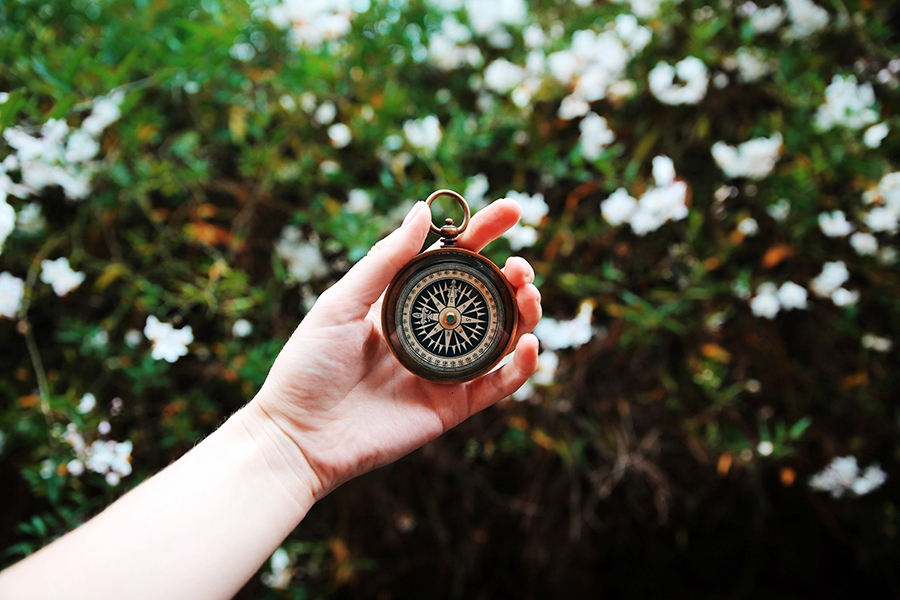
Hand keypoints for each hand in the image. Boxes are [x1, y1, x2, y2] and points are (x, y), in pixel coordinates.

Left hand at [251, 198, 541, 499]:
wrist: (298, 438)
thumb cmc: (308, 366)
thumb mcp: (340, 303)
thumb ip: (385, 260)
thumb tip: (422, 210)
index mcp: (403, 300)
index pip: (453, 259)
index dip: (484, 232)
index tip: (512, 210)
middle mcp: (429, 330)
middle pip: (486, 296)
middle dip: (513, 276)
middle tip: (521, 267)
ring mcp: (443, 368)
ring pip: (501, 336)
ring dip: (524, 313)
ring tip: (529, 295)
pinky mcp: (451, 406)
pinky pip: (497, 384)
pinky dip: (521, 366)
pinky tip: (530, 343)